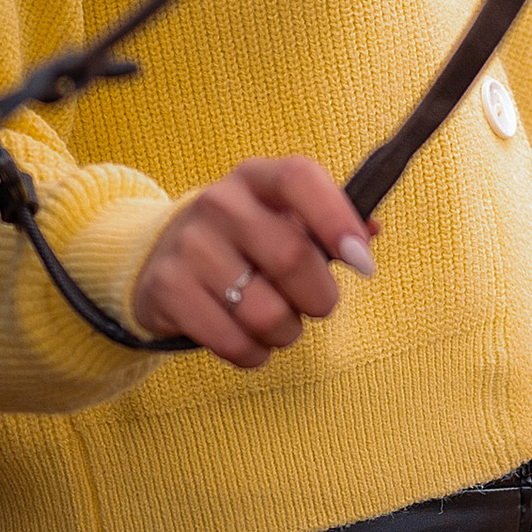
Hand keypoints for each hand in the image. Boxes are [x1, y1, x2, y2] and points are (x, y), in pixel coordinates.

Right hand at [128, 157, 373, 366]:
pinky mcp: (167, 290)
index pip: (300, 179)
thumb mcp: (282, 218)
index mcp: (257, 177)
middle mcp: (220, 203)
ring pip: (265, 312)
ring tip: (278, 323)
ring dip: (286, 332)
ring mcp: (189, 245)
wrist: (160, 256)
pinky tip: (250, 340)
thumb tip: (371, 230)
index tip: (362, 262)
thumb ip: (329, 222)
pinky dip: (254, 354)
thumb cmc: (244, 240)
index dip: (337, 219)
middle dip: (320, 297)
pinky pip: (233, 342)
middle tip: (317, 305)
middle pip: (291, 257)